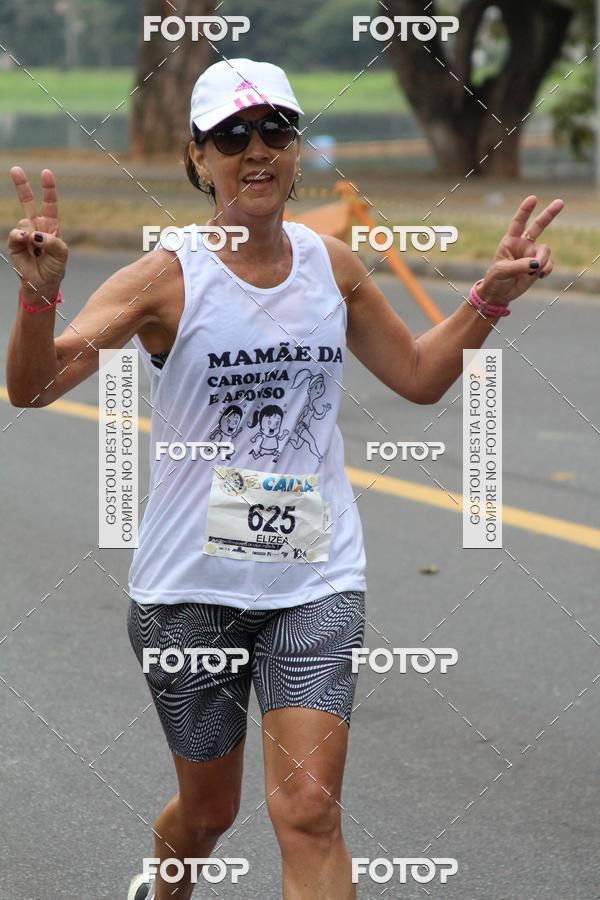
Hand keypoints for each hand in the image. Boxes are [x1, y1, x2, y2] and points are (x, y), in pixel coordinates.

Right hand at [7, 167, 67, 303]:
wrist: (43, 284)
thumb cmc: (55, 268)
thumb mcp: (62, 254)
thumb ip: (53, 241)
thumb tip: (35, 234)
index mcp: (51, 226)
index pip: (49, 204)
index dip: (48, 189)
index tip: (46, 173)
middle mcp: (36, 227)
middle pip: (28, 202)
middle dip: (22, 186)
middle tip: (15, 169)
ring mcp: (24, 234)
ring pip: (24, 222)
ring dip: (32, 235)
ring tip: (38, 250)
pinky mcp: (15, 244)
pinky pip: (16, 234)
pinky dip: (21, 237)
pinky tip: (26, 241)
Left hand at [478, 195, 563, 306]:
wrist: (499, 294)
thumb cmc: (495, 279)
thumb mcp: (502, 271)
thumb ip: (519, 266)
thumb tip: (536, 264)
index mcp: (510, 241)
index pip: (518, 223)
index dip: (525, 211)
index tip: (533, 199)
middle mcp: (523, 245)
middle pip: (538, 226)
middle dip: (549, 214)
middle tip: (560, 202)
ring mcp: (532, 255)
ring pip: (545, 251)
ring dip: (542, 261)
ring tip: (533, 272)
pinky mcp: (538, 266)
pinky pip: (549, 264)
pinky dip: (546, 269)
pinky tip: (539, 275)